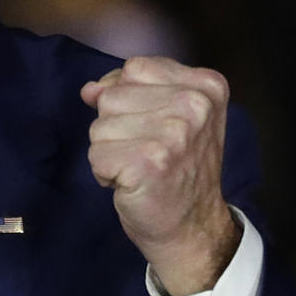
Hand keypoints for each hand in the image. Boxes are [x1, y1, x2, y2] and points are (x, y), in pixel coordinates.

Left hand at [81, 56, 240, 295]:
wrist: (193, 227)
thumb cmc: (178, 169)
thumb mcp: (168, 116)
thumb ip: (129, 90)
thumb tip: (89, 89)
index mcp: (206, 85)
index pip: (133, 68)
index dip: (128, 98)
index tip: (153, 127)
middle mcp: (195, 104)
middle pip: (112, 96)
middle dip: (117, 127)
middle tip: (148, 153)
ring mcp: (175, 133)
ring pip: (99, 125)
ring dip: (110, 151)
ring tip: (140, 168)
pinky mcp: (150, 162)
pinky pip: (96, 154)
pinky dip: (105, 173)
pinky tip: (132, 183)